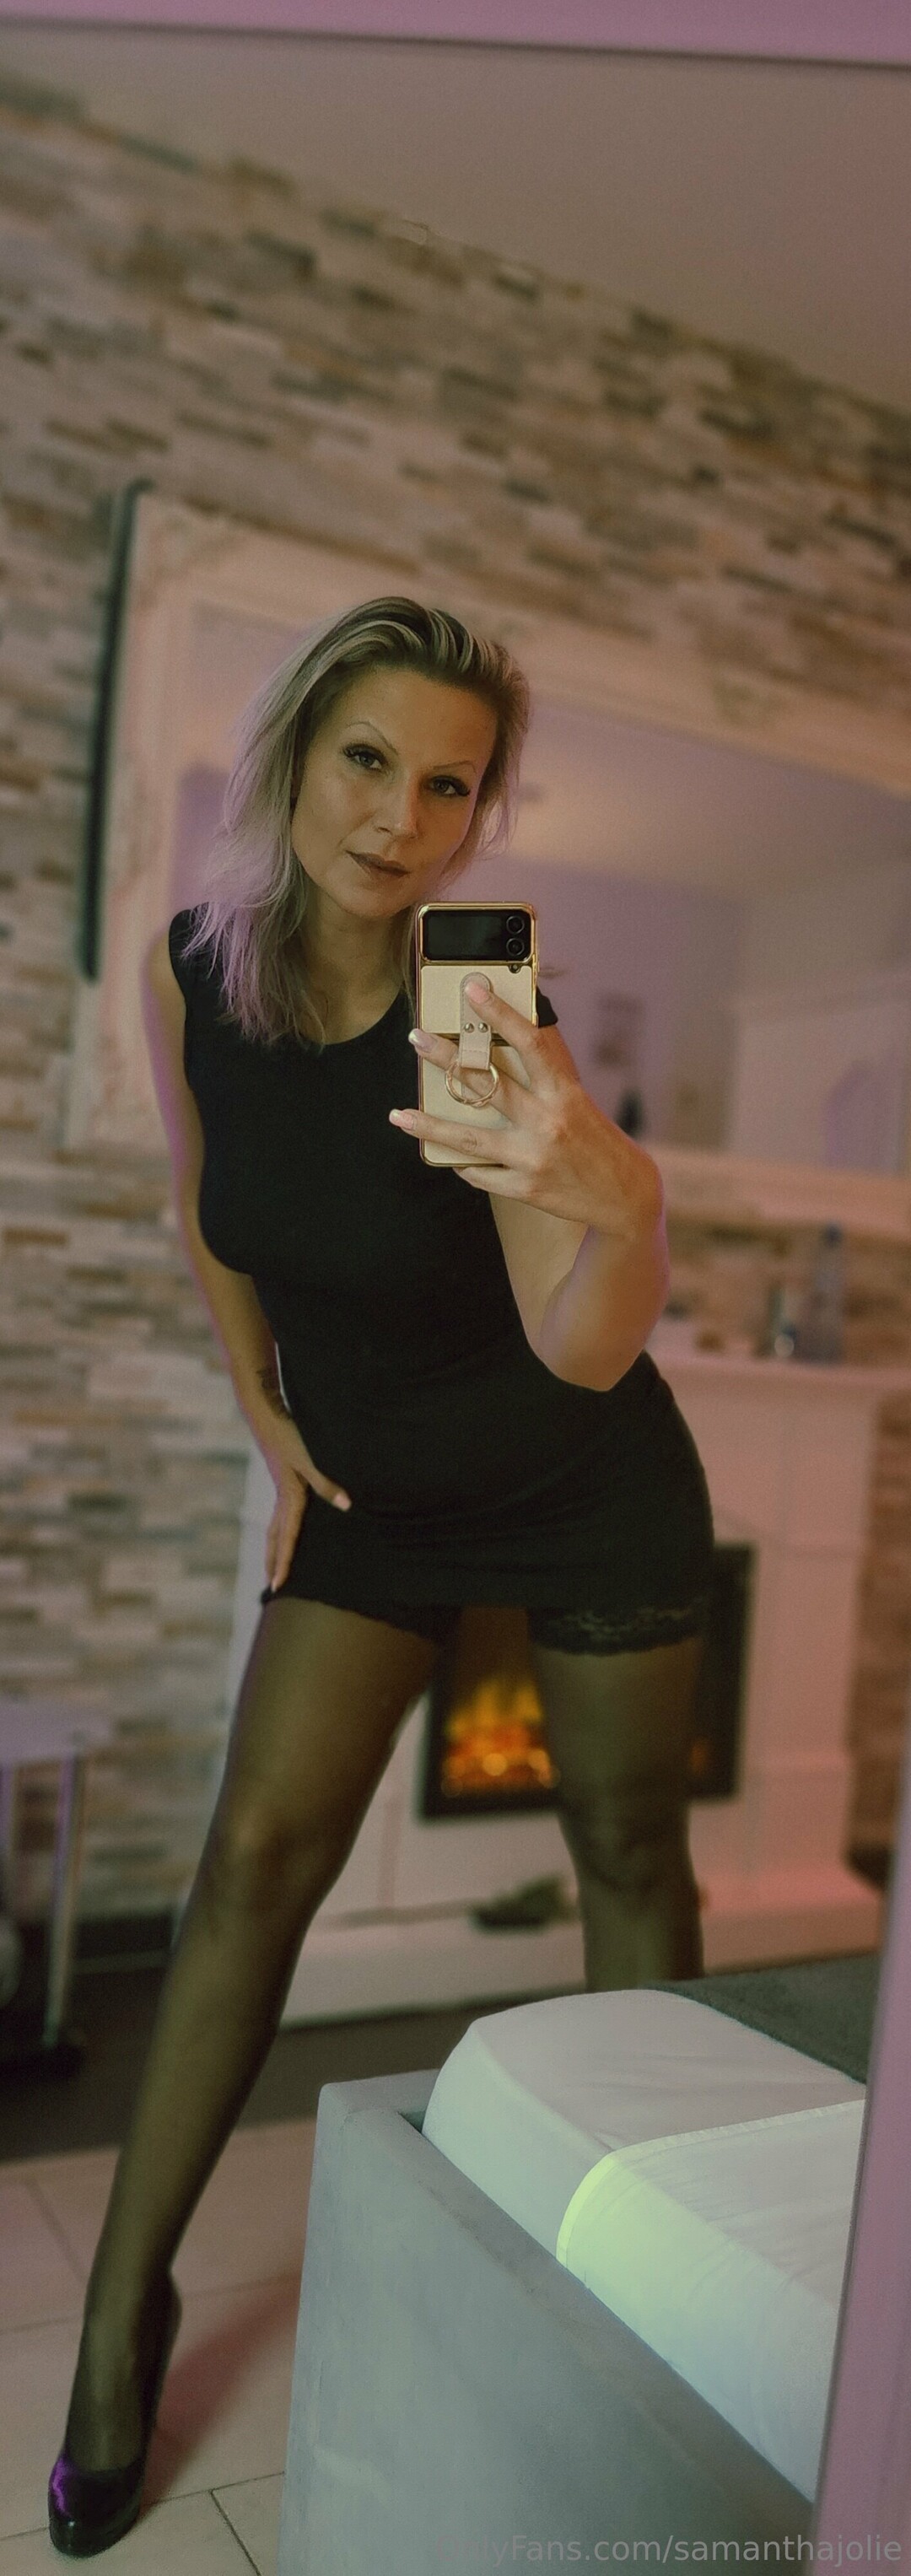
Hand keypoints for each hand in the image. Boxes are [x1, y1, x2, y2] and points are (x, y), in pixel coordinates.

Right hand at [257, 1409, 350, 1591]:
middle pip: (275, 1537)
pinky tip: (288, 1524)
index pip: (287, 1538)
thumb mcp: (310, 1459)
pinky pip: (280, 1511)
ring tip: (274, 1561)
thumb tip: (346, 1506)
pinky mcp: (282, 1477)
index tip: (279, 1585)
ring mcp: (280, 1488)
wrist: (265, 1415)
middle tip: (272, 1584)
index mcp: (289, 1498)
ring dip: (274, 1546)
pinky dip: (281, 1527)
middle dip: (274, 1561)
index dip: (284, 1562)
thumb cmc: (289, 1437)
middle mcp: (282, 1497)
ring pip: (274, 1525)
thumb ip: (327, 1483)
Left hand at [390, 978, 660, 1237]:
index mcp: (564, 1093)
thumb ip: (546, 1076)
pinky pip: (481, 1173)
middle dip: (445, 1058)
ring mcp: (533, 1158)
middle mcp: (547, 1122)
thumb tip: (516, 1039)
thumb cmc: (598, 1140)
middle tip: (415, 1038)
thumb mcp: (578, 1101)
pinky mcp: (526, 1189)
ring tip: (398, 1115)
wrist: (626, 1196)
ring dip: (429, 1125)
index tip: (472, 990)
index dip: (499, 1013)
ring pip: (469, 1138)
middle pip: (485, 1084)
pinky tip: (447, 1155)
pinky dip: (464, 1164)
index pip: (528, 1042)